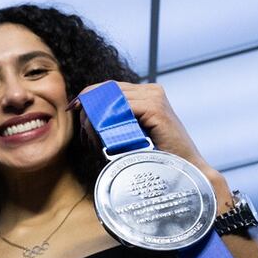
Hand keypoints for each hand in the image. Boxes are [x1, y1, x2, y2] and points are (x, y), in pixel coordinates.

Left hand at [72, 81, 216, 177]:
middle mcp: (152, 91)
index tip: (72, 108)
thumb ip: (112, 124)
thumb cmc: (155, 157)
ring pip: (112, 97)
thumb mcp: (130, 136)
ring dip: (94, 114)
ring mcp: (155, 97)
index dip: (89, 95)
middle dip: (88, 104)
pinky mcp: (156, 108)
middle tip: (77, 122)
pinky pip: (121, 108)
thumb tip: (84, 119)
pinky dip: (106, 120)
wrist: (184, 171)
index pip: (110, 86)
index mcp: (147, 93)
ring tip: (87, 133)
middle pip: (108, 88)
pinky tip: (98, 133)